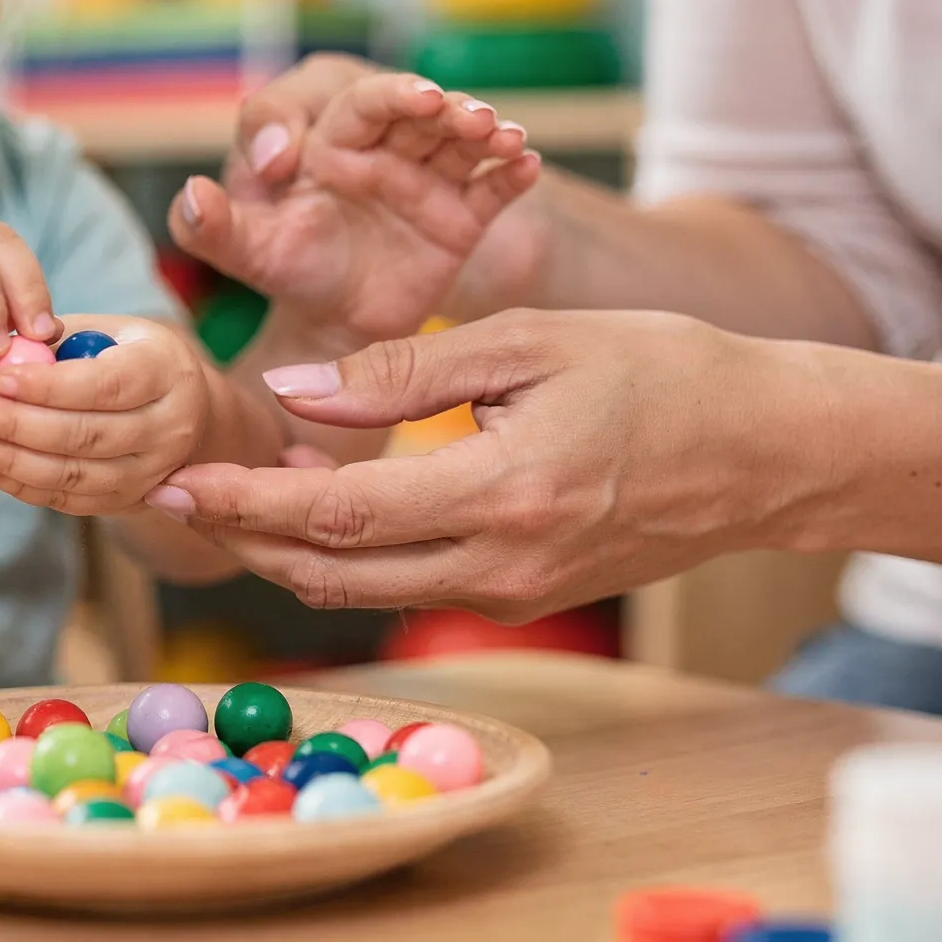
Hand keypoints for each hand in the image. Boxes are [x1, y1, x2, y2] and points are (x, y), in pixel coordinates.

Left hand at [0, 318, 213, 515]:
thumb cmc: (126, 355)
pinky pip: (70, 500)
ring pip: (76, 475)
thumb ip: (58, 337)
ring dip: (14, 460)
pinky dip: (24, 485)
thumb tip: (0, 352)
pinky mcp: (129, 501)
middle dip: (18, 425)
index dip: (48, 387)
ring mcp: (152, 472)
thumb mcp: (106, 330)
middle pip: (87, 435)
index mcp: (166, 371)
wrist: (179, 406)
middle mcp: (169, 426)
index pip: (105, 385)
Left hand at [145, 310, 826, 620]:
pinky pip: (406, 584)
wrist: (771, 453)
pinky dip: (346, 550)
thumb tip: (289, 391)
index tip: (172, 479)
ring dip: (285, 548)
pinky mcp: (520, 598)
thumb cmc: (665, 374)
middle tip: (169, 491)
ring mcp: (510, 595)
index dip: (241, 502)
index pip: (332, 514)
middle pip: (329, 571)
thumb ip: (403, 372)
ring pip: (361, 588)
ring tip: (228, 491)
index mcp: (499, 495)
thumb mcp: (533, 342)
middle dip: (239, 535)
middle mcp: (498, 567)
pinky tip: (318, 500)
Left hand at [169, 53, 541, 344]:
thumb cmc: (286, 266)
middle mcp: (375, 143)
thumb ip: (209, 228)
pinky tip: (527, 164)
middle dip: (423, 101)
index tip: (325, 138)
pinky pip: (492, 187)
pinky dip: (512, 174)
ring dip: (479, 127)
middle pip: (400, 107)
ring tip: (498, 132)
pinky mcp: (462, 212)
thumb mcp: (244, 253)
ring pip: (454, 137)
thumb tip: (193, 195)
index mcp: (316, 136)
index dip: (333, 109)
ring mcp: (424, 173)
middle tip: (439, 105)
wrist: (339, 319)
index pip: (319, 104)